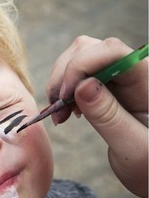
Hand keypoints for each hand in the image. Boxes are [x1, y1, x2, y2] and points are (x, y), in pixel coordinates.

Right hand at [47, 36, 147, 197]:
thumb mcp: (133, 149)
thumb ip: (108, 117)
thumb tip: (82, 86)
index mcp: (148, 82)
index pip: (112, 51)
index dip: (81, 66)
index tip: (65, 97)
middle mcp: (133, 72)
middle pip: (89, 48)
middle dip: (65, 75)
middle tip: (58, 109)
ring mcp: (119, 77)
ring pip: (79, 57)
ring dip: (61, 83)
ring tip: (61, 114)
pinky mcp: (107, 85)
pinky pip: (78, 74)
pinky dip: (64, 89)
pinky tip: (67, 111)